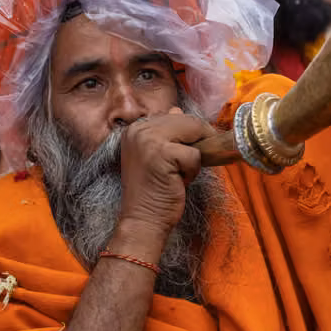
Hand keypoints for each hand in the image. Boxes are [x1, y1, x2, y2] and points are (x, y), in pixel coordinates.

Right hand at [113, 109, 213, 251]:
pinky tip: (177, 182)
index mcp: (135, 128)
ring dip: (192, 157)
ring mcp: (148, 140)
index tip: (186, 151)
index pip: (174, 115)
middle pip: (186, 120)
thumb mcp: (156, 155)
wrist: (143, 220)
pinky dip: (192, 171)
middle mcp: (138, 129)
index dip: (189, 132)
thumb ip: (166, 132)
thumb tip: (178, 110)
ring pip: (193, 133)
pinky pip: (195, 154)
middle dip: (195, 142)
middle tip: (182, 168)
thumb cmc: (153, 191)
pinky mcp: (162, 153)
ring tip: (176, 174)